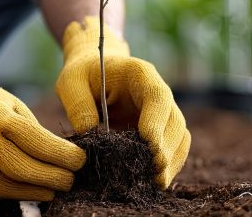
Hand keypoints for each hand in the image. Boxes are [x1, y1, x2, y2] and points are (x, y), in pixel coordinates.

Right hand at [0, 49, 85, 199]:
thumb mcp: (4, 101)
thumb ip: (27, 127)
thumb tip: (55, 154)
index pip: (40, 143)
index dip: (64, 156)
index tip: (81, 162)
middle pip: (26, 170)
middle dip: (54, 178)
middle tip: (71, 181)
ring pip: (7, 188)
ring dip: (33, 191)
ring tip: (51, 191)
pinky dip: (8, 192)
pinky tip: (23, 189)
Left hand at [55, 17, 190, 187]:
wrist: (93, 70)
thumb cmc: (82, 74)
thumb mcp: (71, 83)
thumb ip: (78, 106)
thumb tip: (90, 137)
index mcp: (140, 74)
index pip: (157, 97)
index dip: (156, 123)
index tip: (149, 147)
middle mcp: (159, 92)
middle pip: (175, 120)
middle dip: (166, 148)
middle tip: (153, 173)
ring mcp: (163, 111)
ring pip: (180, 136)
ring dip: (172, 160)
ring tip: (155, 182)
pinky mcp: (160, 127)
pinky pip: (174, 147)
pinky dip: (169, 165)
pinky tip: (154, 181)